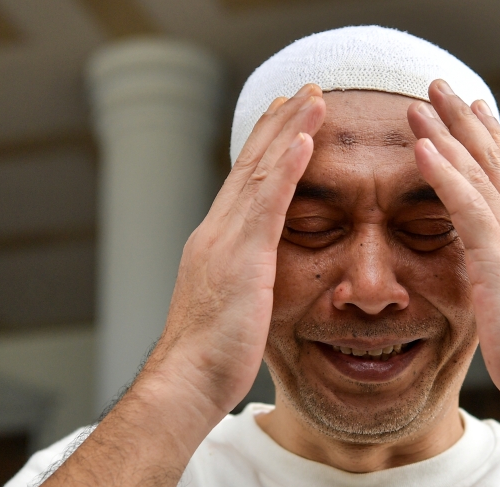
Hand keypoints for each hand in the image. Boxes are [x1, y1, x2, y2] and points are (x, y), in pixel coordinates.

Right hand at [139, 85, 325, 431]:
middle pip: (251, 166)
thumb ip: (244, 286)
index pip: (244, 185)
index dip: (264, 149)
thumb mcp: (230, 311)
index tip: (283, 119)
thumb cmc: (209, 361)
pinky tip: (305, 139)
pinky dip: (286, 167)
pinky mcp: (242, 257)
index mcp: (215, 244)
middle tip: (302, 92)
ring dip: (289, 131)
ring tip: (314, 99)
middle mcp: (216, 233)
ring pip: (261, 172)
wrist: (186, 381)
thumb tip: (256, 285)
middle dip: (278, 125)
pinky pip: (269, 202)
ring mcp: (226, 241)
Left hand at [406, 80, 499, 422]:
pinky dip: (445, 172)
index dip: (489, 143)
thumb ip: (498, 283)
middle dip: (466, 122)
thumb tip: (485, 280)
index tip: (473, 112)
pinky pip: (466, 205)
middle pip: (493, 163)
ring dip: (448, 134)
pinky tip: (424, 146)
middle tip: (444, 88)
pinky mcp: (499, 257)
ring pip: (478, 173)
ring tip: (422, 101)